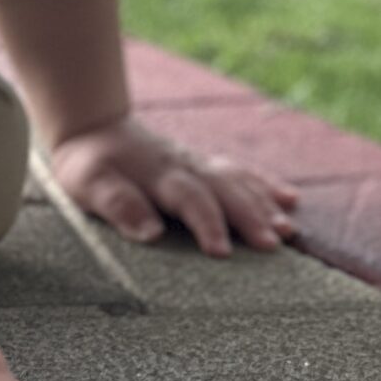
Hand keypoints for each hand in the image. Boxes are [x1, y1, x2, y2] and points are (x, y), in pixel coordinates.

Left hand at [50, 115, 298, 256]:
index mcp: (158, 176)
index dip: (208, 224)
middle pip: (225, 190)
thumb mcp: (89, 184)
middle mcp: (186, 167)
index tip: (222, 252)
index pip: (190, 200)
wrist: (94, 128)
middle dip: (250, 217)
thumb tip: (151, 233)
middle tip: (272, 244)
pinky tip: (291, 200)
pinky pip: (241, 173)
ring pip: (239, 181)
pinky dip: (266, 186)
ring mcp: (199, 164)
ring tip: (288, 230)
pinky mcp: (205, 165)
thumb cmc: (90, 165)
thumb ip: (118, 204)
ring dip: (264, 205)